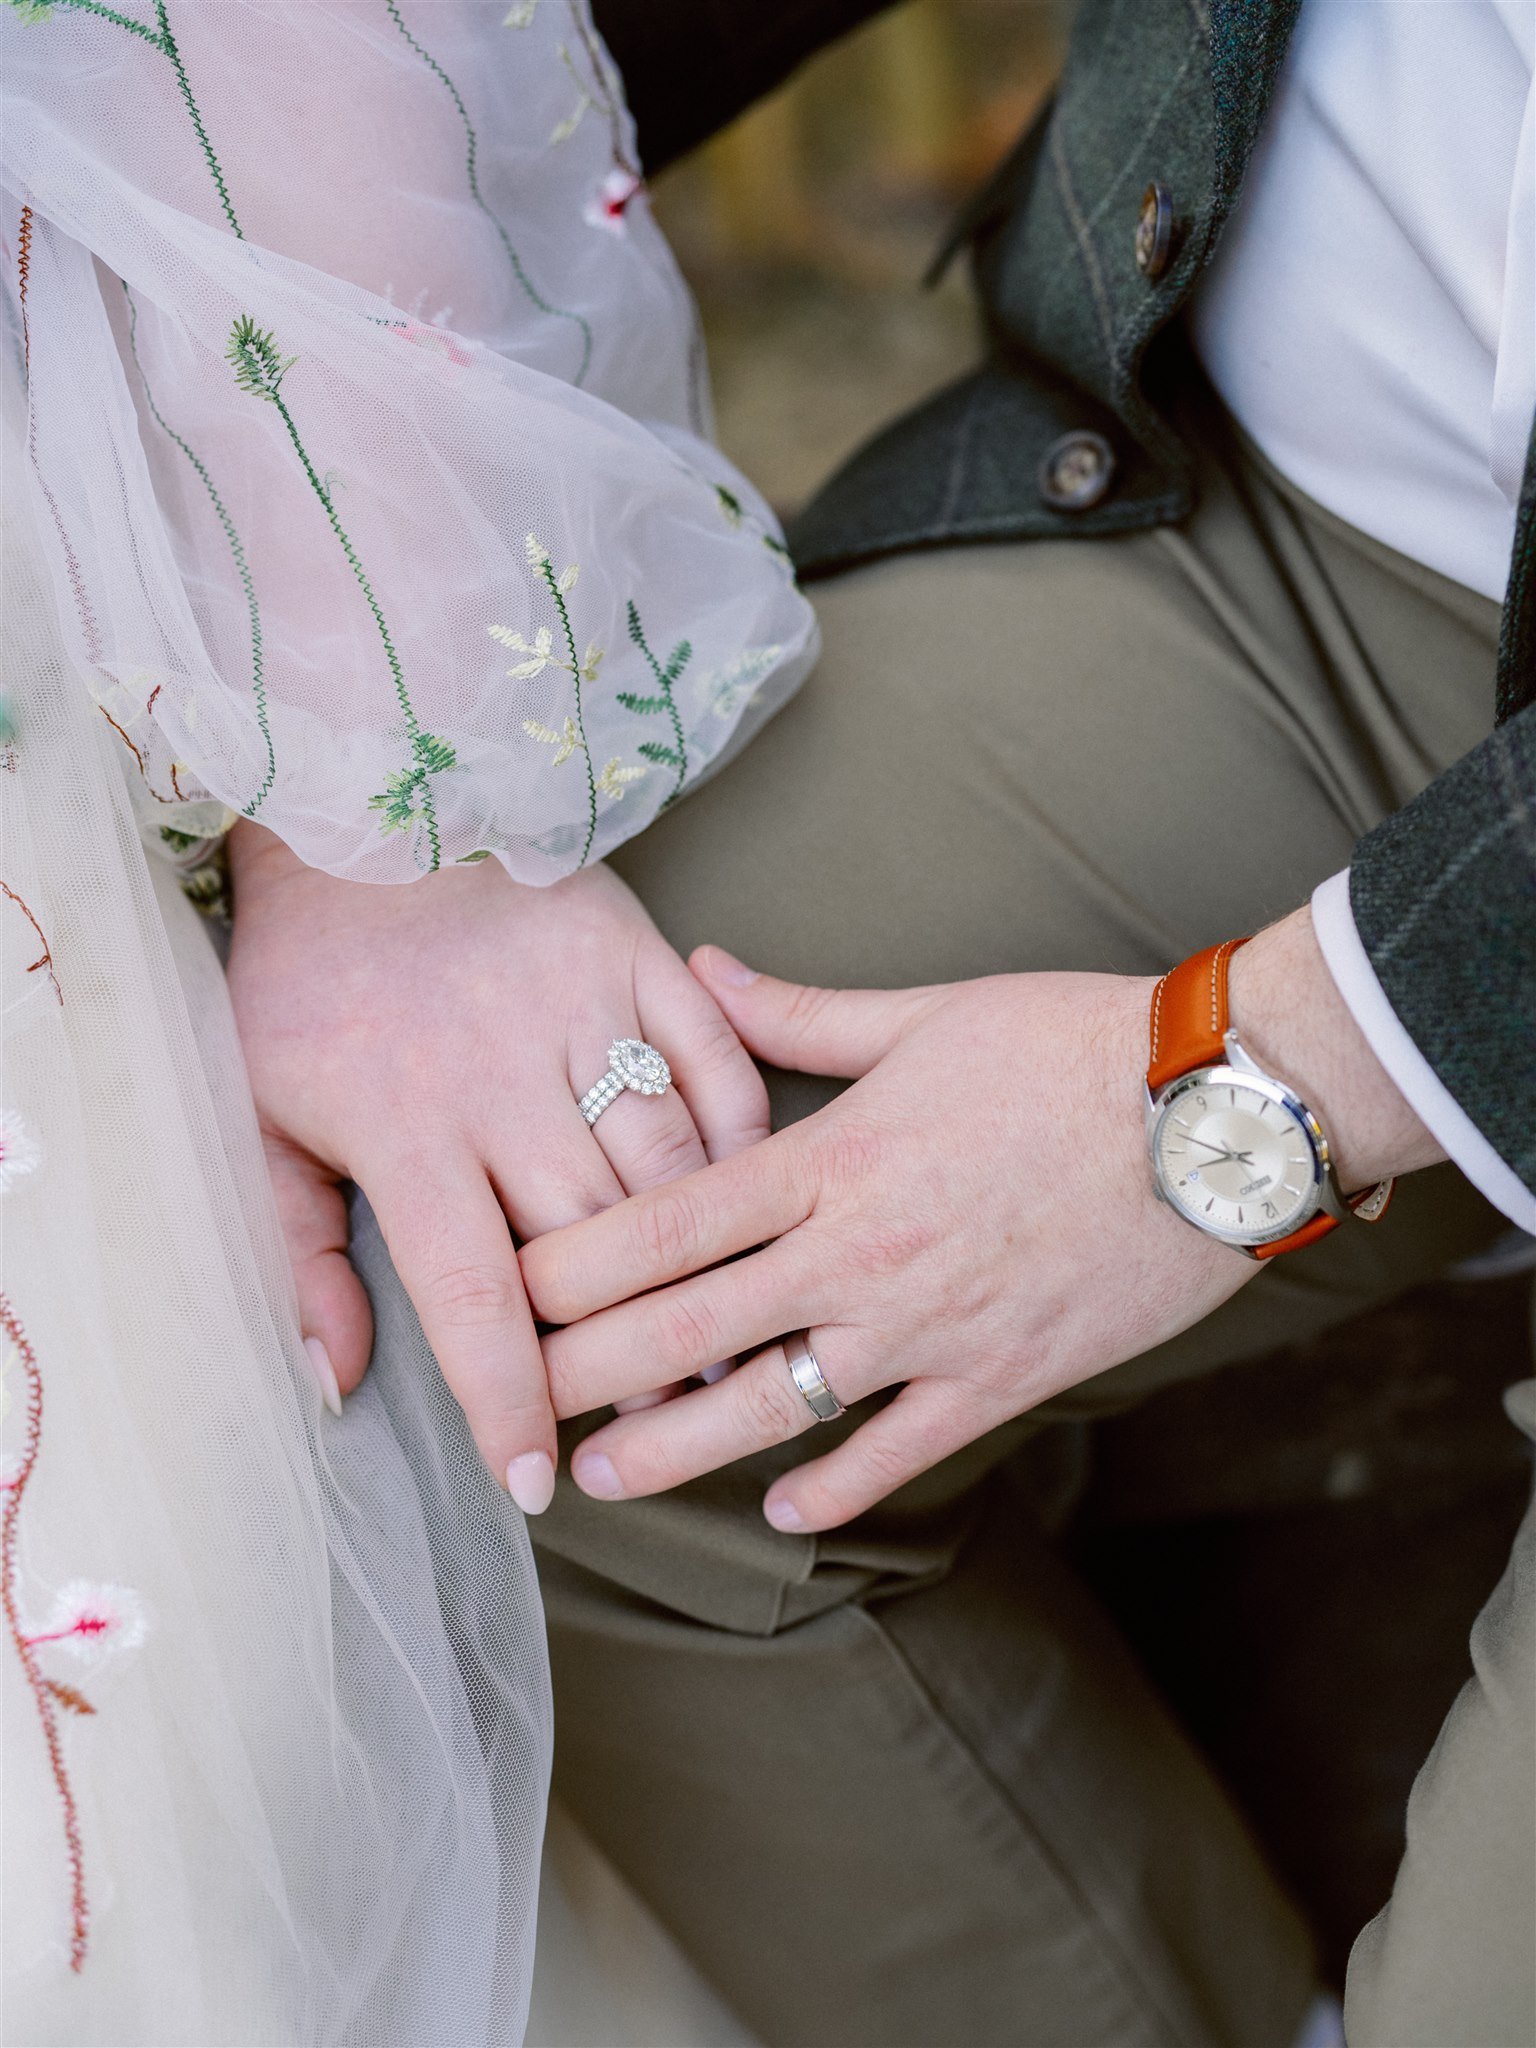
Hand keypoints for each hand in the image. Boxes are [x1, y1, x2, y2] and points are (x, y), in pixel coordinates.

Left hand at [225, 823, 767, 1509]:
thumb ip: (298, 1253)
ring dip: (703, 1263)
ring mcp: (585, 1010)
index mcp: (406, 1123)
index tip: (541, 1480)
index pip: (476, 1295)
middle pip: (596, 1243)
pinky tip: (754, 1205)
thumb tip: (336, 1381)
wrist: (368, 812)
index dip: (512, 1399)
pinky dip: (745, 1142)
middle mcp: (505, 1076)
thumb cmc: (309, 981)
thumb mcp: (263, 1114)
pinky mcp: (642, 956)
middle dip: (629, 1350)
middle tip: (654, 1422)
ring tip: (723, 1339)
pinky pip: (719, 1065)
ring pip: (669, 1166)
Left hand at [520, 908, 1439, 1532]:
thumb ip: (795, 1014)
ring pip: (773, 1410)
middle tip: (519, 1397)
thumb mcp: (924, 1014)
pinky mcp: (1000, 1377)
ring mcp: (929, 1329)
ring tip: (605, 1480)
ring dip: (677, 1452)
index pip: (665, 1225)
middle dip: (588, 1373)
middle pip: (688, 1329)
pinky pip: (897, 1451)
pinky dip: (835, 1485)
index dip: (570, 1267)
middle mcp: (861, 1256)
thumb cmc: (1069, 1045)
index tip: (506, 1290)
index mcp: (832, 1160)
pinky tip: (783, 1508)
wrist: (1215, 1112)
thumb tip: (694, 970)